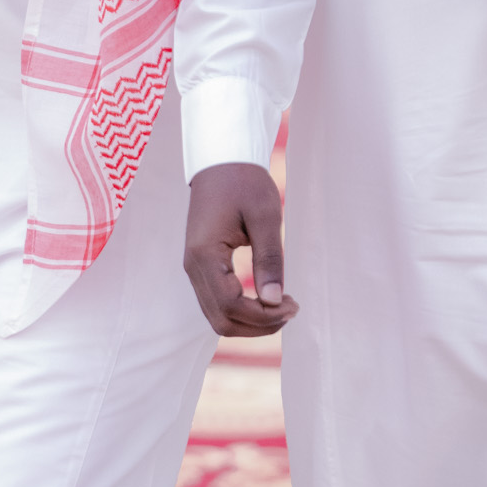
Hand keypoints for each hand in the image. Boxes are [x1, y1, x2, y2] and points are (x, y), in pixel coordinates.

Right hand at [184, 162, 298, 338]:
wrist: (221, 161)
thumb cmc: (244, 182)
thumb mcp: (265, 216)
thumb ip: (269, 259)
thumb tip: (273, 300)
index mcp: (205, 254)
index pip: (231, 305)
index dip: (263, 316)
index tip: (293, 304)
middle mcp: (193, 266)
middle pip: (221, 319)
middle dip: (258, 325)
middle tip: (291, 308)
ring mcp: (194, 267)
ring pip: (217, 315)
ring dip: (250, 320)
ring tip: (281, 305)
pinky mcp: (201, 265)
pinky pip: (217, 301)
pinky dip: (241, 309)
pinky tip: (265, 298)